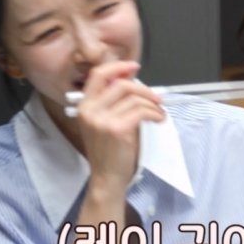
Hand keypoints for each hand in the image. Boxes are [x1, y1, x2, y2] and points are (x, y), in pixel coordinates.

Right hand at [76, 61, 164, 192]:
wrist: (106, 177)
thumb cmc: (109, 150)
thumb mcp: (105, 121)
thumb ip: (114, 101)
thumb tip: (131, 80)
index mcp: (84, 105)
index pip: (98, 75)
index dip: (118, 67)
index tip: (134, 67)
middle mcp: (89, 110)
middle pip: (121, 84)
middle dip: (143, 88)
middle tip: (156, 97)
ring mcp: (101, 119)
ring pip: (134, 97)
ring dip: (152, 103)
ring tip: (159, 112)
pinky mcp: (116, 129)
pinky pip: (141, 111)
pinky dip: (155, 113)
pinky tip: (158, 119)